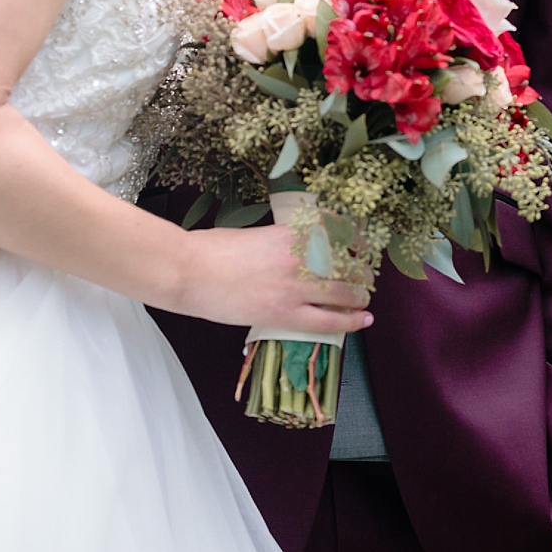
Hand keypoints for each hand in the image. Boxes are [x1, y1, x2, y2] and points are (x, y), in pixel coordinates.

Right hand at [171, 223, 374, 335]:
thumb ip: (278, 242)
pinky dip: (351, 321)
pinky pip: (329, 321)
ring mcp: (295, 288)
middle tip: (363, 273)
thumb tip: (292, 252)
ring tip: (363, 297)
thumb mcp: (251, 234)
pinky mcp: (286, 315)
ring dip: (360, 294)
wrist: (187, 271)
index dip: (355, 237)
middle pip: (347, 262)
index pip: (337, 230)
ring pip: (346, 292)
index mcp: (289, 233)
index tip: (359, 243)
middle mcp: (299, 258)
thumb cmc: (209, 248)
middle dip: (361, 269)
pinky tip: (362, 319)